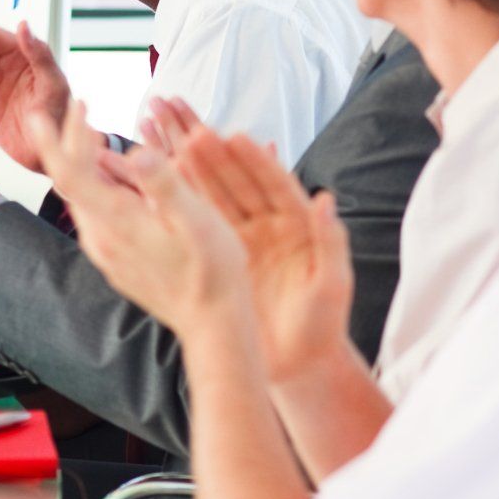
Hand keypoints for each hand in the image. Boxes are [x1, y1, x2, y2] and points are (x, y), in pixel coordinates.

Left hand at [26, 96, 248, 335]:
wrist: (213, 324)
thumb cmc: (212, 271)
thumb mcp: (197, 220)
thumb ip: (164, 184)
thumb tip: (136, 151)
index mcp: (116, 222)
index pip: (71, 170)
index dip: (65, 134)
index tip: (76, 103)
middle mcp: (102, 238)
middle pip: (71, 180)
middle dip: (69, 139)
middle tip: (75, 107)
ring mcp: (107, 251)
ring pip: (84, 196)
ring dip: (85, 161)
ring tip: (91, 131)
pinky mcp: (118, 259)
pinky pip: (97, 213)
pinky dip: (100, 184)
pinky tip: (115, 173)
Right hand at [169, 125, 353, 381]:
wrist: (301, 365)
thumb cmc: (325, 325)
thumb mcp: (333, 282)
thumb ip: (331, 240)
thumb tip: (326, 198)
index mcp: (298, 225)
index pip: (276, 184)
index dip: (256, 162)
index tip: (236, 137)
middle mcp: (270, 227)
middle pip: (242, 184)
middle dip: (219, 158)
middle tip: (194, 133)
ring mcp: (244, 242)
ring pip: (218, 199)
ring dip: (198, 174)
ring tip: (175, 150)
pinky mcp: (224, 261)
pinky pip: (203, 226)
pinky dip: (186, 205)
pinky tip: (165, 186)